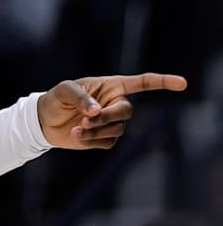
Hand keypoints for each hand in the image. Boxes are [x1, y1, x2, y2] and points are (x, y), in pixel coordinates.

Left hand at [38, 73, 186, 149]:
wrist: (43, 120)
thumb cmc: (56, 98)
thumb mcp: (64, 91)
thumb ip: (81, 97)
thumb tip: (96, 111)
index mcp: (110, 86)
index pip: (141, 83)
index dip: (162, 82)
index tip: (182, 83)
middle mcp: (115, 103)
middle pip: (127, 111)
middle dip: (108, 117)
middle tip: (86, 120)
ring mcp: (111, 122)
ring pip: (117, 129)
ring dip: (96, 131)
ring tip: (76, 128)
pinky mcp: (104, 138)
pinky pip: (108, 142)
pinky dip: (92, 140)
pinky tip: (76, 135)